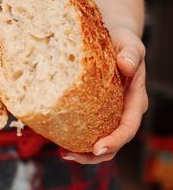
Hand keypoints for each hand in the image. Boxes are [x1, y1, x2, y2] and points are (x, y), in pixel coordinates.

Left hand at [61, 25, 147, 163]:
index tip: (97, 148)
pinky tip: (58, 138)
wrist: (114, 37)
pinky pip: (88, 128)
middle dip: (93, 155)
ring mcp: (110, 112)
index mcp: (135, 100)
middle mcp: (123, 110)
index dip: (114, 141)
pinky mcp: (96, 109)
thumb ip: (131, 54)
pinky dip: (76, 136)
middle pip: (114, 142)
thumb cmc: (123, 40)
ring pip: (100, 140)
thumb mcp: (130, 43)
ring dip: (83, 151)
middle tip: (68, 155)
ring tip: (62, 152)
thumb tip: (127, 66)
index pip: (128, 127)